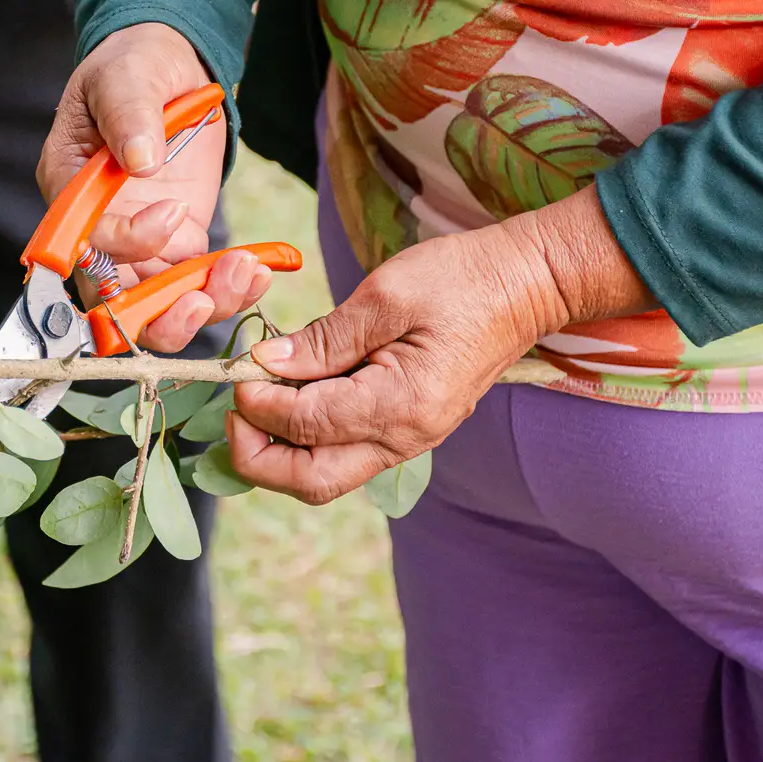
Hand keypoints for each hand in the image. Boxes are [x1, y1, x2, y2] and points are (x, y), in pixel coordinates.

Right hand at [37, 23, 271, 351]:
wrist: (172, 66)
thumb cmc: (135, 65)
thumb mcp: (127, 74)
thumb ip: (130, 114)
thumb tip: (140, 160)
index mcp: (68, 186)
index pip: (82, 241)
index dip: (125, 242)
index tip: (172, 213)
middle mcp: (97, 227)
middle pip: (113, 300)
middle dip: (158, 314)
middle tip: (201, 302)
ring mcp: (139, 241)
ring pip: (158, 305)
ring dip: (202, 304)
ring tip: (246, 276)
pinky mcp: (177, 242)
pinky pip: (194, 282)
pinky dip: (226, 287)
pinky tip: (258, 271)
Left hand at [228, 186, 655, 504]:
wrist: (527, 285)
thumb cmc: (462, 279)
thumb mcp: (385, 295)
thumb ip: (322, 339)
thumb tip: (264, 365)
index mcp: (402, 404)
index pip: (306, 424)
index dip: (259, 402)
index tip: (237, 369)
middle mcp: (406, 438)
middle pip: (310, 483)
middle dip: (257, 456)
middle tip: (235, 408)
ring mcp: (409, 442)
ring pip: (324, 479)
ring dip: (278, 454)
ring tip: (255, 405)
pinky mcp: (406, 432)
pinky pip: (344, 457)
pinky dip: (305, 442)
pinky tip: (289, 402)